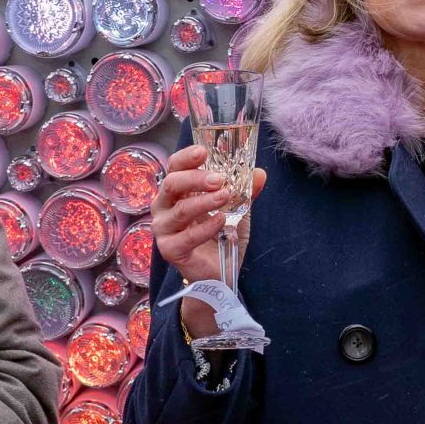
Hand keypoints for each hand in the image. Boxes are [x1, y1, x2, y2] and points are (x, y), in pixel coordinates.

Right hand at [151, 144, 268, 339]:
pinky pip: (186, 237)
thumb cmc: (220, 235)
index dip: (187, 157)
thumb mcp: (237, 209)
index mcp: (176, 191)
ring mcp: (164, 229)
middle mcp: (164, 207)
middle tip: (220, 179)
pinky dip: (206, 227)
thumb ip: (246, 191)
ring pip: (180, 210)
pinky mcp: (169, 250)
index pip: (174, 167)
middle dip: (196, 178)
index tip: (203, 151)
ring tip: (225, 196)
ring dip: (204, 201)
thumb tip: (260, 173)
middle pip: (172, 184)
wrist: (220, 272)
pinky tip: (221, 222)